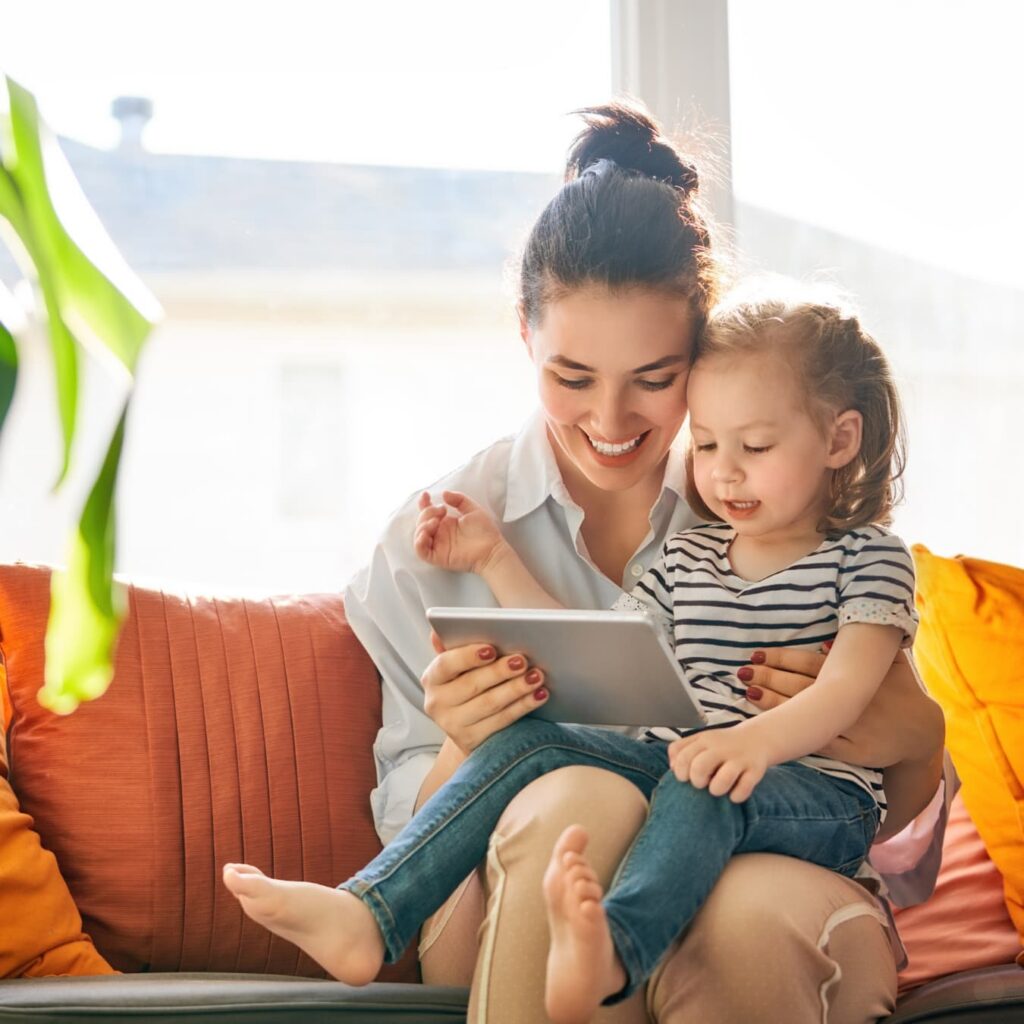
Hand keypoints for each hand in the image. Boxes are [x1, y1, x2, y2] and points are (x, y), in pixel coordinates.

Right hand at [414, 490, 504, 574]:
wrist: (492, 549)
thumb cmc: (485, 531)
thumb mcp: (473, 509)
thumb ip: (459, 499)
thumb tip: (444, 493)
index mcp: (446, 522)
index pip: (428, 512)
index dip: (423, 504)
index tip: (426, 495)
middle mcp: (440, 533)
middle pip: (422, 521)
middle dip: (427, 512)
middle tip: (442, 511)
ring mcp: (438, 545)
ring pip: (419, 535)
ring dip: (422, 526)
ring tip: (435, 522)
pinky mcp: (438, 557)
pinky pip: (421, 551)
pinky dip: (419, 542)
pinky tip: (426, 534)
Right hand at [420, 629, 547, 753]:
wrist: (467, 725)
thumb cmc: (466, 683)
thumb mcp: (457, 667)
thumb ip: (452, 647)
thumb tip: (437, 633)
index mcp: (432, 678)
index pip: (446, 664)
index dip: (469, 656)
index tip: (491, 649)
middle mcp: (437, 703)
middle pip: (472, 685)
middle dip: (500, 672)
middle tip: (523, 661)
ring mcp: (453, 725)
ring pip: (490, 704)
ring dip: (516, 689)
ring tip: (537, 676)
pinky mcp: (472, 741)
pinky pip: (502, 721)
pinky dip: (523, 707)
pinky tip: (539, 695)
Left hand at [669, 725, 767, 802]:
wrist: (756, 738)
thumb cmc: (722, 744)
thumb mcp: (700, 740)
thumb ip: (681, 749)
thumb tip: (673, 767)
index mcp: (704, 740)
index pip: (683, 756)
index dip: (680, 772)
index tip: (686, 777)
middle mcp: (721, 748)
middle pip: (699, 767)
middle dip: (697, 781)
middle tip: (702, 783)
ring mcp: (739, 759)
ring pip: (722, 780)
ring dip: (716, 790)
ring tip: (718, 788)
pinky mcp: (755, 770)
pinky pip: (743, 789)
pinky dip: (736, 796)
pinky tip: (734, 793)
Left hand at [740, 646, 942, 767]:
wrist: (923, 734)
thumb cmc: (902, 693)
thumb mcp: (891, 664)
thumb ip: (864, 648)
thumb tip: (826, 638)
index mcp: (853, 676)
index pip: (808, 663)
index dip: (781, 659)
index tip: (756, 655)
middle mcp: (848, 699)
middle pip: (800, 686)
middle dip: (768, 678)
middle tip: (743, 672)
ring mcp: (848, 726)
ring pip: (805, 714)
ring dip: (774, 704)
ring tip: (748, 693)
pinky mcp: (850, 751)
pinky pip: (817, 742)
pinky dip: (795, 734)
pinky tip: (773, 728)